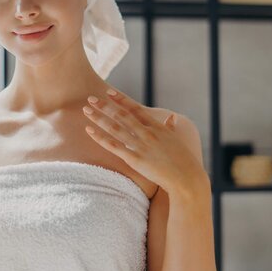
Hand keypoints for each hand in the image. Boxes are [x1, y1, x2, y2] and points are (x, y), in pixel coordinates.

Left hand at [81, 88, 205, 195]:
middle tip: (90, 98)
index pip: (135, 108)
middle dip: (105, 105)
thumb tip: (171, 118)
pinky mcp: (134, 159)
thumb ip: (170, 128)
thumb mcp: (177, 140)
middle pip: (121, 115)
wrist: (186, 179)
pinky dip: (100, 137)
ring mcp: (140, 145)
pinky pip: (113, 145)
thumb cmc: (183, 161)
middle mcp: (146, 133)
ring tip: (86, 110)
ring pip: (114, 127)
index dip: (121, 99)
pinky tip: (89, 130)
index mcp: (156, 127)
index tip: (109, 92)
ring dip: (99, 117)